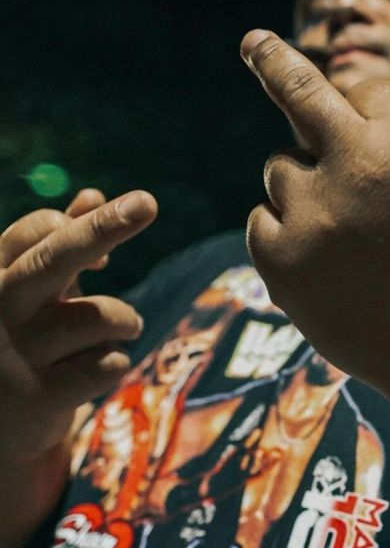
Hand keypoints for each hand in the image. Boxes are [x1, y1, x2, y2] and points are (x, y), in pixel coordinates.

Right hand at [0, 189, 156, 461]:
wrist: (2, 423)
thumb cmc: (25, 337)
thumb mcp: (38, 288)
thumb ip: (63, 241)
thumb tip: (92, 194)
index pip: (36, 230)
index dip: (85, 228)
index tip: (111, 253)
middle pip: (55, 258)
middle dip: (103, 228)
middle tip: (146, 202)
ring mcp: (14, 355)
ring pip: (101, 316)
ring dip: (125, 323)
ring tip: (115, 333)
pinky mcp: (38, 398)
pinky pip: (109, 363)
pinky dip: (115, 362)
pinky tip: (91, 372)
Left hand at [241, 30, 389, 393]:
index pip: (363, 90)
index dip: (370, 112)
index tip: (367, 118)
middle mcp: (355, 165)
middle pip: (298, 93)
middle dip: (273, 60)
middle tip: (252, 43)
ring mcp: (313, 213)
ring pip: (280, 168)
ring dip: (304, 185)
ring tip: (347, 231)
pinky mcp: (281, 261)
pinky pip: (262, 220)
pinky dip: (284, 231)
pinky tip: (324, 262)